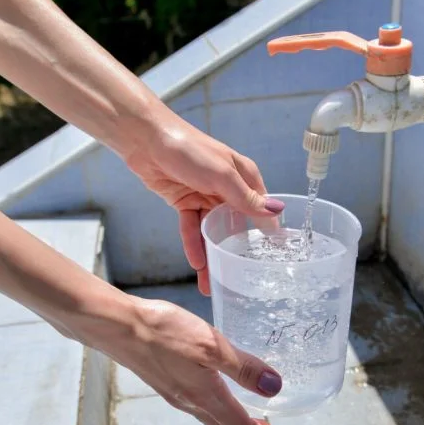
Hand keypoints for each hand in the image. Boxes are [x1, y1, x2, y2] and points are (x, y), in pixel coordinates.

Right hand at [102, 297, 283, 424]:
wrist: (119, 326)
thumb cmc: (164, 333)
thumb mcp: (212, 345)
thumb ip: (243, 368)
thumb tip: (273, 387)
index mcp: (205, 395)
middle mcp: (188, 400)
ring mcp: (173, 391)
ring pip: (207, 414)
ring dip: (228, 417)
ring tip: (242, 410)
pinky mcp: (162, 380)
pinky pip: (192, 402)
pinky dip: (210, 403)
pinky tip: (210, 386)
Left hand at [125, 114, 283, 294]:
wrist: (147, 141)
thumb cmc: (189, 149)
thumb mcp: (221, 175)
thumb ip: (245, 197)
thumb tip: (277, 211)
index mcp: (244, 177)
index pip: (261, 209)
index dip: (267, 233)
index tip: (274, 259)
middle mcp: (227, 188)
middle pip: (236, 226)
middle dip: (236, 252)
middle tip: (240, 281)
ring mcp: (205, 196)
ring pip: (212, 232)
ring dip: (211, 256)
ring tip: (212, 283)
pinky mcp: (185, 202)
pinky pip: (192, 228)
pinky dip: (193, 244)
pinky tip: (196, 263)